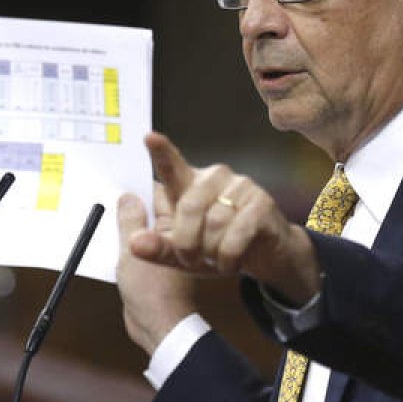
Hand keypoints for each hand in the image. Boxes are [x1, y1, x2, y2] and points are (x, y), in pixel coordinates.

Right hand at [116, 190, 195, 354]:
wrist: (157, 326)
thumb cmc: (152, 290)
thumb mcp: (133, 249)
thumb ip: (130, 220)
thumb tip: (127, 196)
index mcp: (172, 225)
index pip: (156, 193)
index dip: (136, 186)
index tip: (115, 181)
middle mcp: (167, 234)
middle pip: (143, 210)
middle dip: (123, 206)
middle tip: (100, 198)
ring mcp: (157, 250)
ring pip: (135, 229)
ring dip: (118, 227)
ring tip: (97, 220)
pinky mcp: (146, 264)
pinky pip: (130, 247)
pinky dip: (118, 244)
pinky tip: (102, 243)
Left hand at [129, 132, 319, 303]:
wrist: (267, 258)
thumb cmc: (219, 250)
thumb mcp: (183, 256)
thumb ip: (158, 248)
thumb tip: (135, 243)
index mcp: (190, 184)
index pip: (172, 166)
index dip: (161, 153)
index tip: (149, 138)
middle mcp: (215, 177)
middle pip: (189, 207)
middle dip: (186, 243)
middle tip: (191, 260)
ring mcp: (241, 186)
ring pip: (214, 224)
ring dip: (210, 252)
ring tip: (215, 260)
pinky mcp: (262, 203)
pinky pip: (236, 235)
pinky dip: (228, 257)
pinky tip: (230, 264)